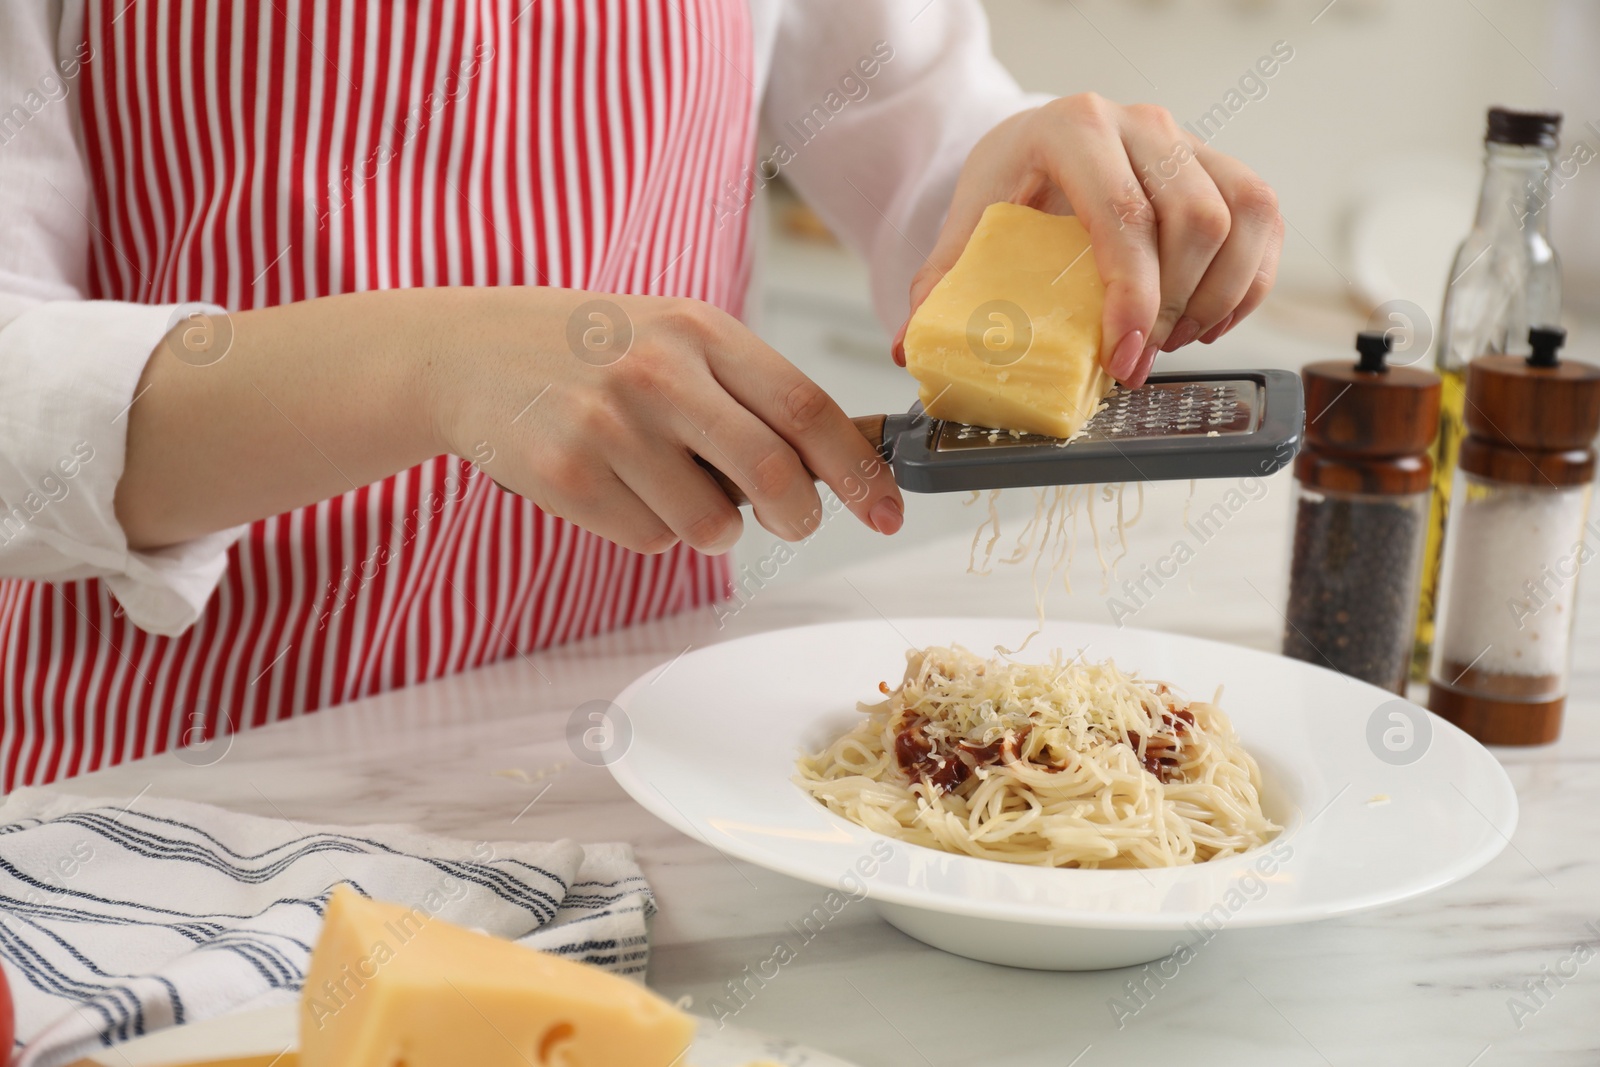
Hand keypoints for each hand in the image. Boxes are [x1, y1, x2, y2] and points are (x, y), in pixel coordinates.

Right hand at [429, 288, 904, 554]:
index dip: (860, 470)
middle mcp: (658, 373)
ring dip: (708, 523)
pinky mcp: (567, 474)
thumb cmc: (590, 347)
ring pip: (711, 524)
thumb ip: (749, 389)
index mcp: (700, 329)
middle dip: (800, 517)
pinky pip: (649, 541)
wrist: (465, 352)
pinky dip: (647, 530)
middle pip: (773, 474)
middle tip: (794, 523)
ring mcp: (609, 425)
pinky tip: (611, 485)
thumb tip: (837, 466)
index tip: (888, 511)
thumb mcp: (673, 335)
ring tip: (663, 479)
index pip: (807, 408)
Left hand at [894, 94, 1282, 387]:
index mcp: (1073, 130)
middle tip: (1135, 359)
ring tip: (1170, 341)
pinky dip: (1249, 283)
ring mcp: (1189, 141)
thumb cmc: (1008, 185)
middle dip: (1174, 307)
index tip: (1124, 356)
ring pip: (1242, 217)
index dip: (1134, 295)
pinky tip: (1209, 323)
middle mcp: (1141, 124)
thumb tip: (908, 348)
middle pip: (1195, 220)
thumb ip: (941, 283)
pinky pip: (1265, 222)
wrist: (1036, 144)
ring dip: (1217, 297)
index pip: (1125, 216)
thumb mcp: (968, 225)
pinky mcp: (1222, 166)